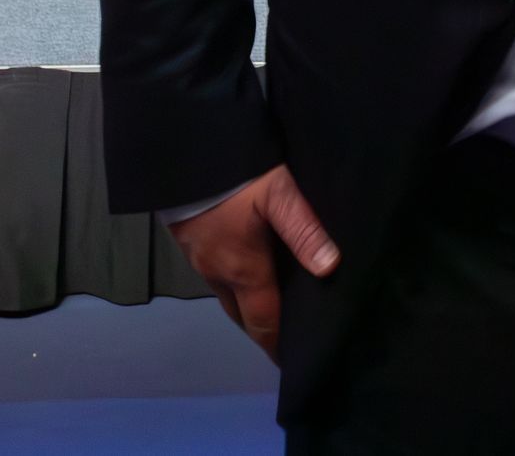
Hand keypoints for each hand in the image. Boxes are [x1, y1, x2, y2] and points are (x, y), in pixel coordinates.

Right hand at [168, 163, 339, 362]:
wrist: (183, 153)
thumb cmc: (235, 177)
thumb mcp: (279, 194)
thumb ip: (304, 230)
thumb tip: (331, 268)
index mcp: (242, 270)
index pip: (264, 321)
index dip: (278, 343)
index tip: (291, 360)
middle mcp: (218, 274)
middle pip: (243, 315)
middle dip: (263, 329)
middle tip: (286, 335)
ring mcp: (200, 260)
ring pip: (228, 296)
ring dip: (248, 306)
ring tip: (273, 305)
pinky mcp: (191, 243)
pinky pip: (217, 276)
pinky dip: (236, 285)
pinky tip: (249, 270)